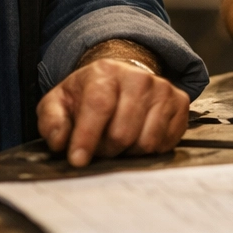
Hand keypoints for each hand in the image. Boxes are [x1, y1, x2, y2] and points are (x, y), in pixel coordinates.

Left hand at [38, 56, 190, 167]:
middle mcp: (138, 77)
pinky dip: (148, 149)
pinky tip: (137, 138)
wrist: (122, 79)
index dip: (87, 137)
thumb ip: (52, 121)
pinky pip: (165, 143)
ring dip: (128, 152)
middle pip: (123, 132)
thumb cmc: (88, 95)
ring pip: (146, 141)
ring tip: (118, 142)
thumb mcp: (59, 103)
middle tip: (100, 146)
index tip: (78, 160)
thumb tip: (60, 141)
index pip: (99, 106)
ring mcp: (163, 89)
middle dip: (106, 149)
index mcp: (105, 72)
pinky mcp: (180, 103)